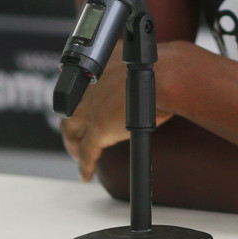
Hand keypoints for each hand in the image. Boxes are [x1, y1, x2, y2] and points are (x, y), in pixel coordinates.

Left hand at [58, 54, 173, 181]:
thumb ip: (141, 71)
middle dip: (71, 123)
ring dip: (73, 144)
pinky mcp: (99, 128)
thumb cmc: (167, 67)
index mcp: (103, 64)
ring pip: (71, 130)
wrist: (166, 76)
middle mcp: (92, 84)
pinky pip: (87, 152)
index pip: (85, 83)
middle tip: (75, 134)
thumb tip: (155, 78)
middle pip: (70, 108)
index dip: (83, 98)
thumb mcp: (147, 64)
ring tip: (78, 155)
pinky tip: (86, 174)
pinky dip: (86, 165)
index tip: (87, 106)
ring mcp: (93, 107)